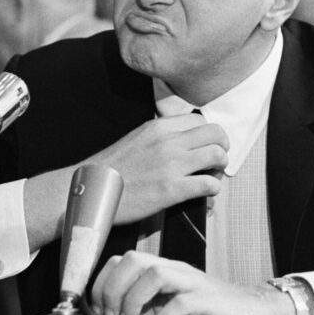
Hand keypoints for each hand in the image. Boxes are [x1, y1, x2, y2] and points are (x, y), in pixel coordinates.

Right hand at [85, 114, 228, 224]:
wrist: (91, 190)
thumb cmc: (113, 168)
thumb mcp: (138, 139)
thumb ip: (162, 137)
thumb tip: (186, 143)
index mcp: (159, 127)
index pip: (200, 120)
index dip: (210, 135)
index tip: (207, 146)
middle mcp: (168, 141)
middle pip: (215, 134)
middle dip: (222, 148)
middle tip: (216, 162)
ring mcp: (171, 165)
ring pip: (217, 155)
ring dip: (220, 168)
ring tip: (210, 177)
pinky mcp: (171, 190)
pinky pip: (209, 184)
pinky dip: (212, 190)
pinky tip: (203, 194)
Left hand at [91, 250, 294, 314]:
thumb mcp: (169, 314)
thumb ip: (144, 312)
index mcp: (165, 271)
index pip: (124, 260)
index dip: (103, 282)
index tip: (98, 310)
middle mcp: (177, 271)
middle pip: (135, 259)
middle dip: (113, 288)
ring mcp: (194, 283)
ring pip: (155, 273)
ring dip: (132, 300)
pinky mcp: (210, 300)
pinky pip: (180, 303)